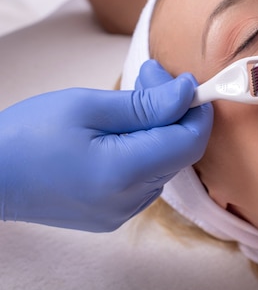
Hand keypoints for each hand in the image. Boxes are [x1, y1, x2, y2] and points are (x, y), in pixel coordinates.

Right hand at [0, 60, 211, 231]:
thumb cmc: (27, 136)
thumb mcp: (87, 107)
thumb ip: (146, 104)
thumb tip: (188, 94)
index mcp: (125, 173)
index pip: (190, 141)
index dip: (197, 109)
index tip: (186, 81)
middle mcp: (131, 200)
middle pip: (179, 150)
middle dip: (174, 110)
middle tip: (149, 75)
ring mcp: (123, 212)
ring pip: (165, 162)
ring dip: (158, 127)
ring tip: (129, 99)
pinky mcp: (114, 214)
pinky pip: (146, 177)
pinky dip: (144, 148)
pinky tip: (120, 130)